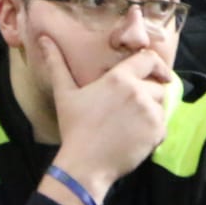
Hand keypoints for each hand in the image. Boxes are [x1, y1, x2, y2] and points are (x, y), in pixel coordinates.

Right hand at [39, 36, 170, 204]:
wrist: (84, 165)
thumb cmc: (74, 128)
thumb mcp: (65, 94)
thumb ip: (57, 64)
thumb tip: (43, 39)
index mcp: (119, 78)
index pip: (149, 59)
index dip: (157, 65)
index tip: (159, 73)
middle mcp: (138, 91)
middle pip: (156, 86)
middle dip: (147, 95)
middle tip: (128, 111)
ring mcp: (149, 112)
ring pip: (160, 107)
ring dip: (150, 114)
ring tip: (130, 126)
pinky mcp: (156, 132)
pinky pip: (162, 127)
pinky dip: (153, 133)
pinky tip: (134, 139)